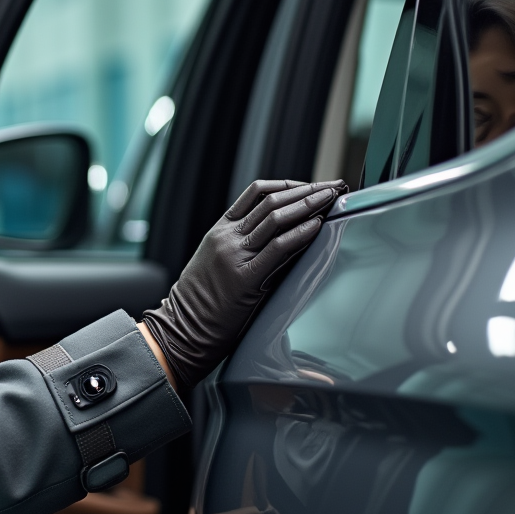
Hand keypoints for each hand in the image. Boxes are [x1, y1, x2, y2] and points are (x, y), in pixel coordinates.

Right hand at [141, 179, 345, 389]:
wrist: (182, 329)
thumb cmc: (201, 302)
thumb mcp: (216, 261)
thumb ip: (242, 246)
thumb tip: (282, 238)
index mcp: (220, 230)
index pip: (257, 192)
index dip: (289, 184)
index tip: (311, 184)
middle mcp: (227, 237)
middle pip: (271, 200)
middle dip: (307, 190)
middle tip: (332, 186)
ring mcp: (234, 255)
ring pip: (275, 218)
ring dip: (308, 205)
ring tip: (331, 198)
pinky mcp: (246, 278)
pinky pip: (277, 248)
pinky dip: (300, 234)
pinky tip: (317, 226)